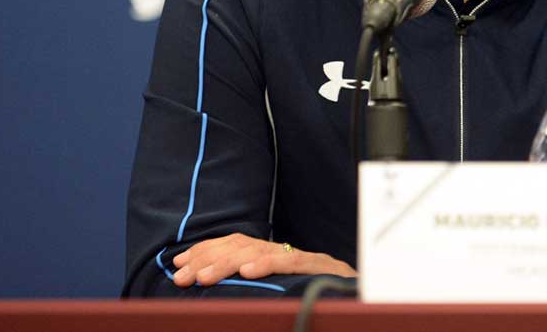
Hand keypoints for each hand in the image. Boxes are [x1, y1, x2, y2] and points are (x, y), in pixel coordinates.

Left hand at [170, 233, 357, 286]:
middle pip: (243, 245)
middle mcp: (290, 254)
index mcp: (279, 259)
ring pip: (261, 251)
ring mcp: (306, 260)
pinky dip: (269, 265)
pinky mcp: (323, 268)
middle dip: (208, 259)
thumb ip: (259, 292)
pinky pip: (293, 263)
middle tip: (181, 276)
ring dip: (227, 263)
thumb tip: (223, 289)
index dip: (207, 250)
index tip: (180, 263)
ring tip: (203, 277)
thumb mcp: (284, 295)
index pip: (237, 244)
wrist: (367, 301)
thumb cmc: (326, 302)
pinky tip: (247, 272)